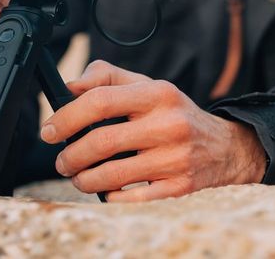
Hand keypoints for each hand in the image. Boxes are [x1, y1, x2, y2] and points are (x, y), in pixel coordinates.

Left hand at [40, 60, 266, 201]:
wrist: (224, 146)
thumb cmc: (173, 113)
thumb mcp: (146, 85)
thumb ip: (106, 77)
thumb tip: (70, 86)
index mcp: (157, 94)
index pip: (101, 100)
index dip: (67, 117)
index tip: (49, 130)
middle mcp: (169, 124)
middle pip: (101, 142)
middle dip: (71, 155)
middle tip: (61, 160)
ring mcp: (175, 158)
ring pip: (112, 175)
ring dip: (84, 179)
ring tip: (77, 175)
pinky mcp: (179, 187)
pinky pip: (132, 198)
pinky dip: (110, 196)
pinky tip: (105, 189)